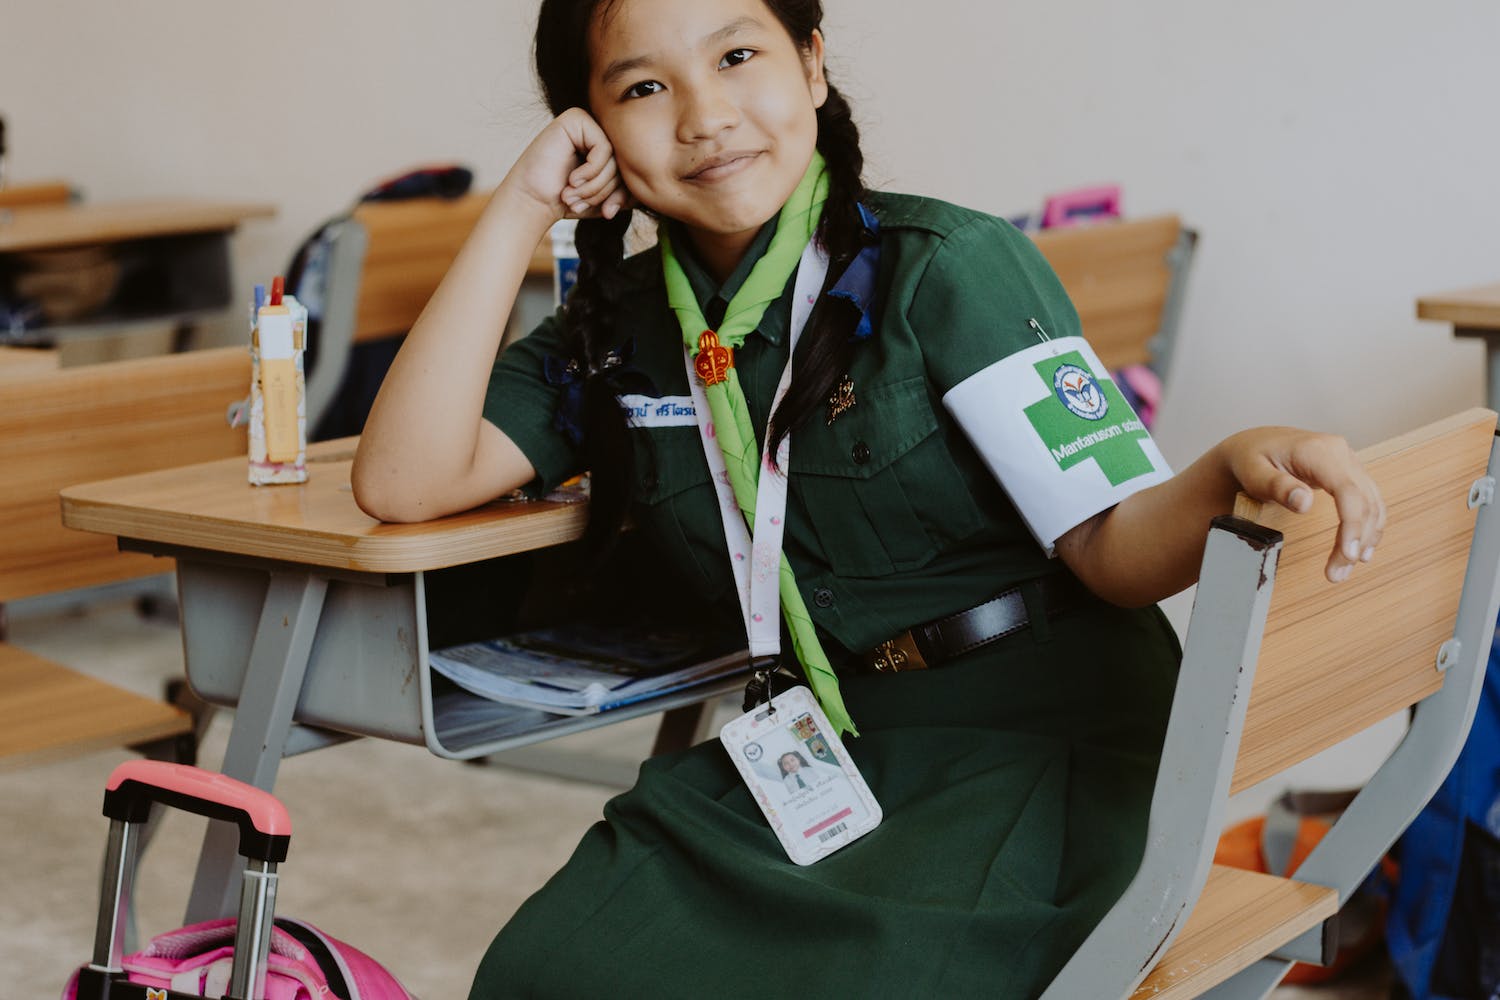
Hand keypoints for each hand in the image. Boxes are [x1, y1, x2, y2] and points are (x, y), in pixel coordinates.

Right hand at [507, 108, 633, 221]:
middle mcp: (598, 131)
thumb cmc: (567, 201)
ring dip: (596, 184)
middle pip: (624, 161)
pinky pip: (603, 148)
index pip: (631, 168)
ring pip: (615, 156)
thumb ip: (627, 193)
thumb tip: (647, 192)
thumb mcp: (605, 199)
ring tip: (574, 196)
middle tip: (582, 205)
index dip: (624, 194)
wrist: (533, 201)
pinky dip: (591, 170)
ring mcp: (587, 123)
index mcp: (606, 147)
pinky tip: (573, 180)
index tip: (608, 213)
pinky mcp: (576, 119)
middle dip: (607, 191)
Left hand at [1222, 427, 1385, 582]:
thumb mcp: (1253, 471)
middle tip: (1336, 574)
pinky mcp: (1350, 474)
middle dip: (1355, 541)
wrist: (1254, 444)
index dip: (1352, 524)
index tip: (1348, 555)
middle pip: (1364, 501)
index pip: (1348, 490)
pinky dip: (1368, 527)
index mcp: (1319, 450)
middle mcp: (1340, 453)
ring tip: (1342, 570)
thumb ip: (1277, 486)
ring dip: (1363, 539)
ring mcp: (1348, 462)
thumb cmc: (1250, 458)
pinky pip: (1369, 502)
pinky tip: (1360, 551)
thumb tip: (1305, 503)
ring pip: (1371, 504)